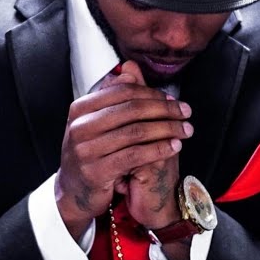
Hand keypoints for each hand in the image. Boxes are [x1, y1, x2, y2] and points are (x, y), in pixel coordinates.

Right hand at [54, 61, 191, 238]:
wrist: (74, 191)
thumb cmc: (92, 153)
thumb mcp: (99, 123)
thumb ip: (115, 97)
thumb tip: (131, 68)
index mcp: (80, 109)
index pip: (123, 92)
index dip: (152, 94)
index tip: (173, 100)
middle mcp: (79, 126)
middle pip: (132, 109)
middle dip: (165, 109)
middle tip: (186, 112)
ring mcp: (85, 150)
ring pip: (137, 132)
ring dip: (167, 129)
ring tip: (185, 130)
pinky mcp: (96, 171)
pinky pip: (136, 155)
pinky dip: (159, 149)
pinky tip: (174, 146)